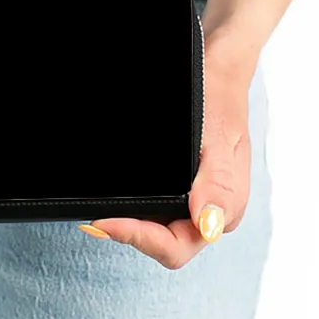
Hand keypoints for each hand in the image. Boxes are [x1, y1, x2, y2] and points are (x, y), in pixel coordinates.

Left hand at [81, 40, 256, 269]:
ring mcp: (193, 202)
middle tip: (93, 217)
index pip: (177, 247)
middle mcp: (208, 213)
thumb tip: (208, 226)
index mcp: (224, 210)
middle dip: (128, 234)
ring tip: (98, 209)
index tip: (105, 222)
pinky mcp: (180, 190)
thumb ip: (217, 185)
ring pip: (155, 230)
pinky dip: (132, 208)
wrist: (216, 71)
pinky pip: (154, 210)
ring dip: (128, 222)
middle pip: (162, 245)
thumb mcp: (218, 138)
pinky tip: (114, 197)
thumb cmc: (218, 100)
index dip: (139, 239)